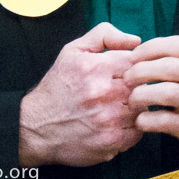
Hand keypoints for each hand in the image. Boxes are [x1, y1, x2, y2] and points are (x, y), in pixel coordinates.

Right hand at [19, 22, 143, 166]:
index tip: (123, 71)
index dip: (132, 65)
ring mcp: (108, 120)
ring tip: (117, 105)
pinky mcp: (111, 142)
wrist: (37, 125)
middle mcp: (103, 93)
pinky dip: (131, 126)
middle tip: (121, 89)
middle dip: (134, 86)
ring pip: (141, 108)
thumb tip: (135, 41)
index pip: (135, 61)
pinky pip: (137, 131)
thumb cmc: (59, 85)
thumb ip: (104, 35)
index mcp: (96, 67)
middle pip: (141, 84)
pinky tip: (116, 121)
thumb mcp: (74, 50)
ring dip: (133, 106)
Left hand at [124, 35, 178, 161]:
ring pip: (168, 92)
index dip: (152, 47)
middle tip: (127, 77)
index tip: (134, 54)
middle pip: (170, 66)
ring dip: (143, 94)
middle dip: (142, 69)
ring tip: (132, 98)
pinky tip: (141, 120)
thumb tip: (147, 50)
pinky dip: (148, 119)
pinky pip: (167, 121)